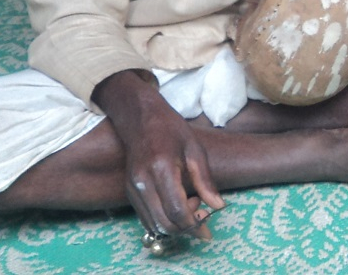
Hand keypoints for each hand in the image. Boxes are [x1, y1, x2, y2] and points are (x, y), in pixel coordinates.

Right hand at [93, 70, 224, 238]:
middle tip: (202, 214)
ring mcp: (132, 189)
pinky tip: (176, 206)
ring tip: (191, 206)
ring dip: (175, 226)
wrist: (140, 118)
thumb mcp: (194, 149)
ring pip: (153, 226)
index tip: (208, 224)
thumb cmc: (170, 129)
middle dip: (186, 227)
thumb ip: (205, 180)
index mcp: (161, 169)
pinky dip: (163, 221)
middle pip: (164, 223)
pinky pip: (146, 219)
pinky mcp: (129, 193)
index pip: (177, 210)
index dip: (194, 223)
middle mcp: (142, 183)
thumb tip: (218, 206)